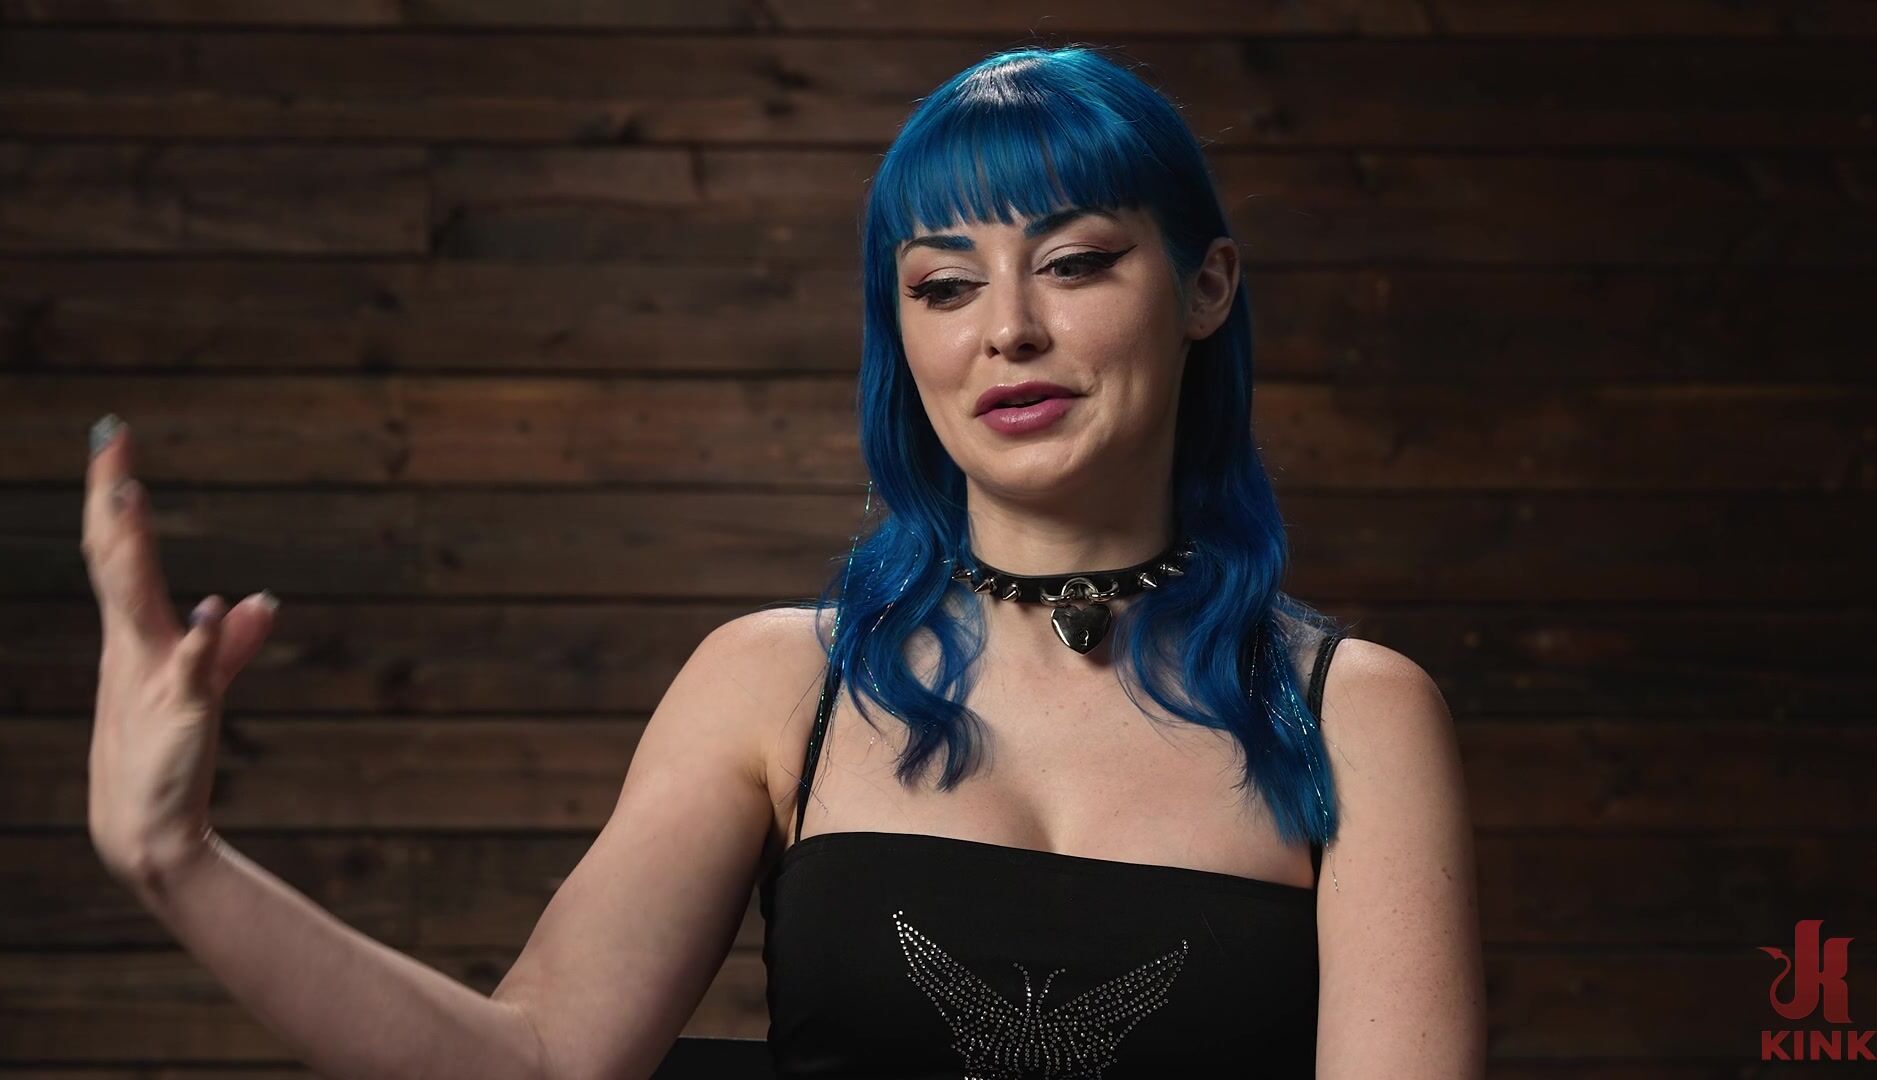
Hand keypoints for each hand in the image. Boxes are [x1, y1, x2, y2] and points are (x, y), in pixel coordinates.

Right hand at [81, 415, 279, 886]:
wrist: (151, 831)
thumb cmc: (166, 759)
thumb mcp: (202, 690)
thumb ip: (228, 646)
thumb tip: (258, 602)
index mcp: (133, 635)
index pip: (120, 552)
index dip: (114, 494)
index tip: (113, 437)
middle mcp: (133, 646)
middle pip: (117, 560)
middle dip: (112, 498)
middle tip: (110, 439)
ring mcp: (152, 675)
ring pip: (135, 601)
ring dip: (133, 550)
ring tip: (129, 496)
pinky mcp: (181, 710)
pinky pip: (191, 670)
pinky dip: (199, 638)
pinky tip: (210, 607)